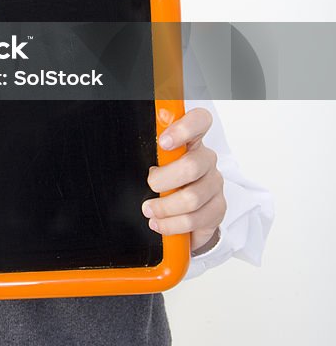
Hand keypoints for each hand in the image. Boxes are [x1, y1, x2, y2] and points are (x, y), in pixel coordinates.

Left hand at [142, 106, 225, 253]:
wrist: (187, 212)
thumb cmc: (167, 181)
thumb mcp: (158, 163)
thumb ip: (151, 153)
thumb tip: (127, 151)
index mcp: (192, 141)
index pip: (199, 121)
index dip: (184, 128)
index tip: (163, 142)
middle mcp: (206, 160)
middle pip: (192, 166)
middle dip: (164, 180)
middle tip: (151, 185)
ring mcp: (214, 184)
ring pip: (192, 198)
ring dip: (165, 208)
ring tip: (150, 210)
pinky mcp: (217, 208)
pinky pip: (195, 220)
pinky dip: (172, 225)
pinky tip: (161, 223)